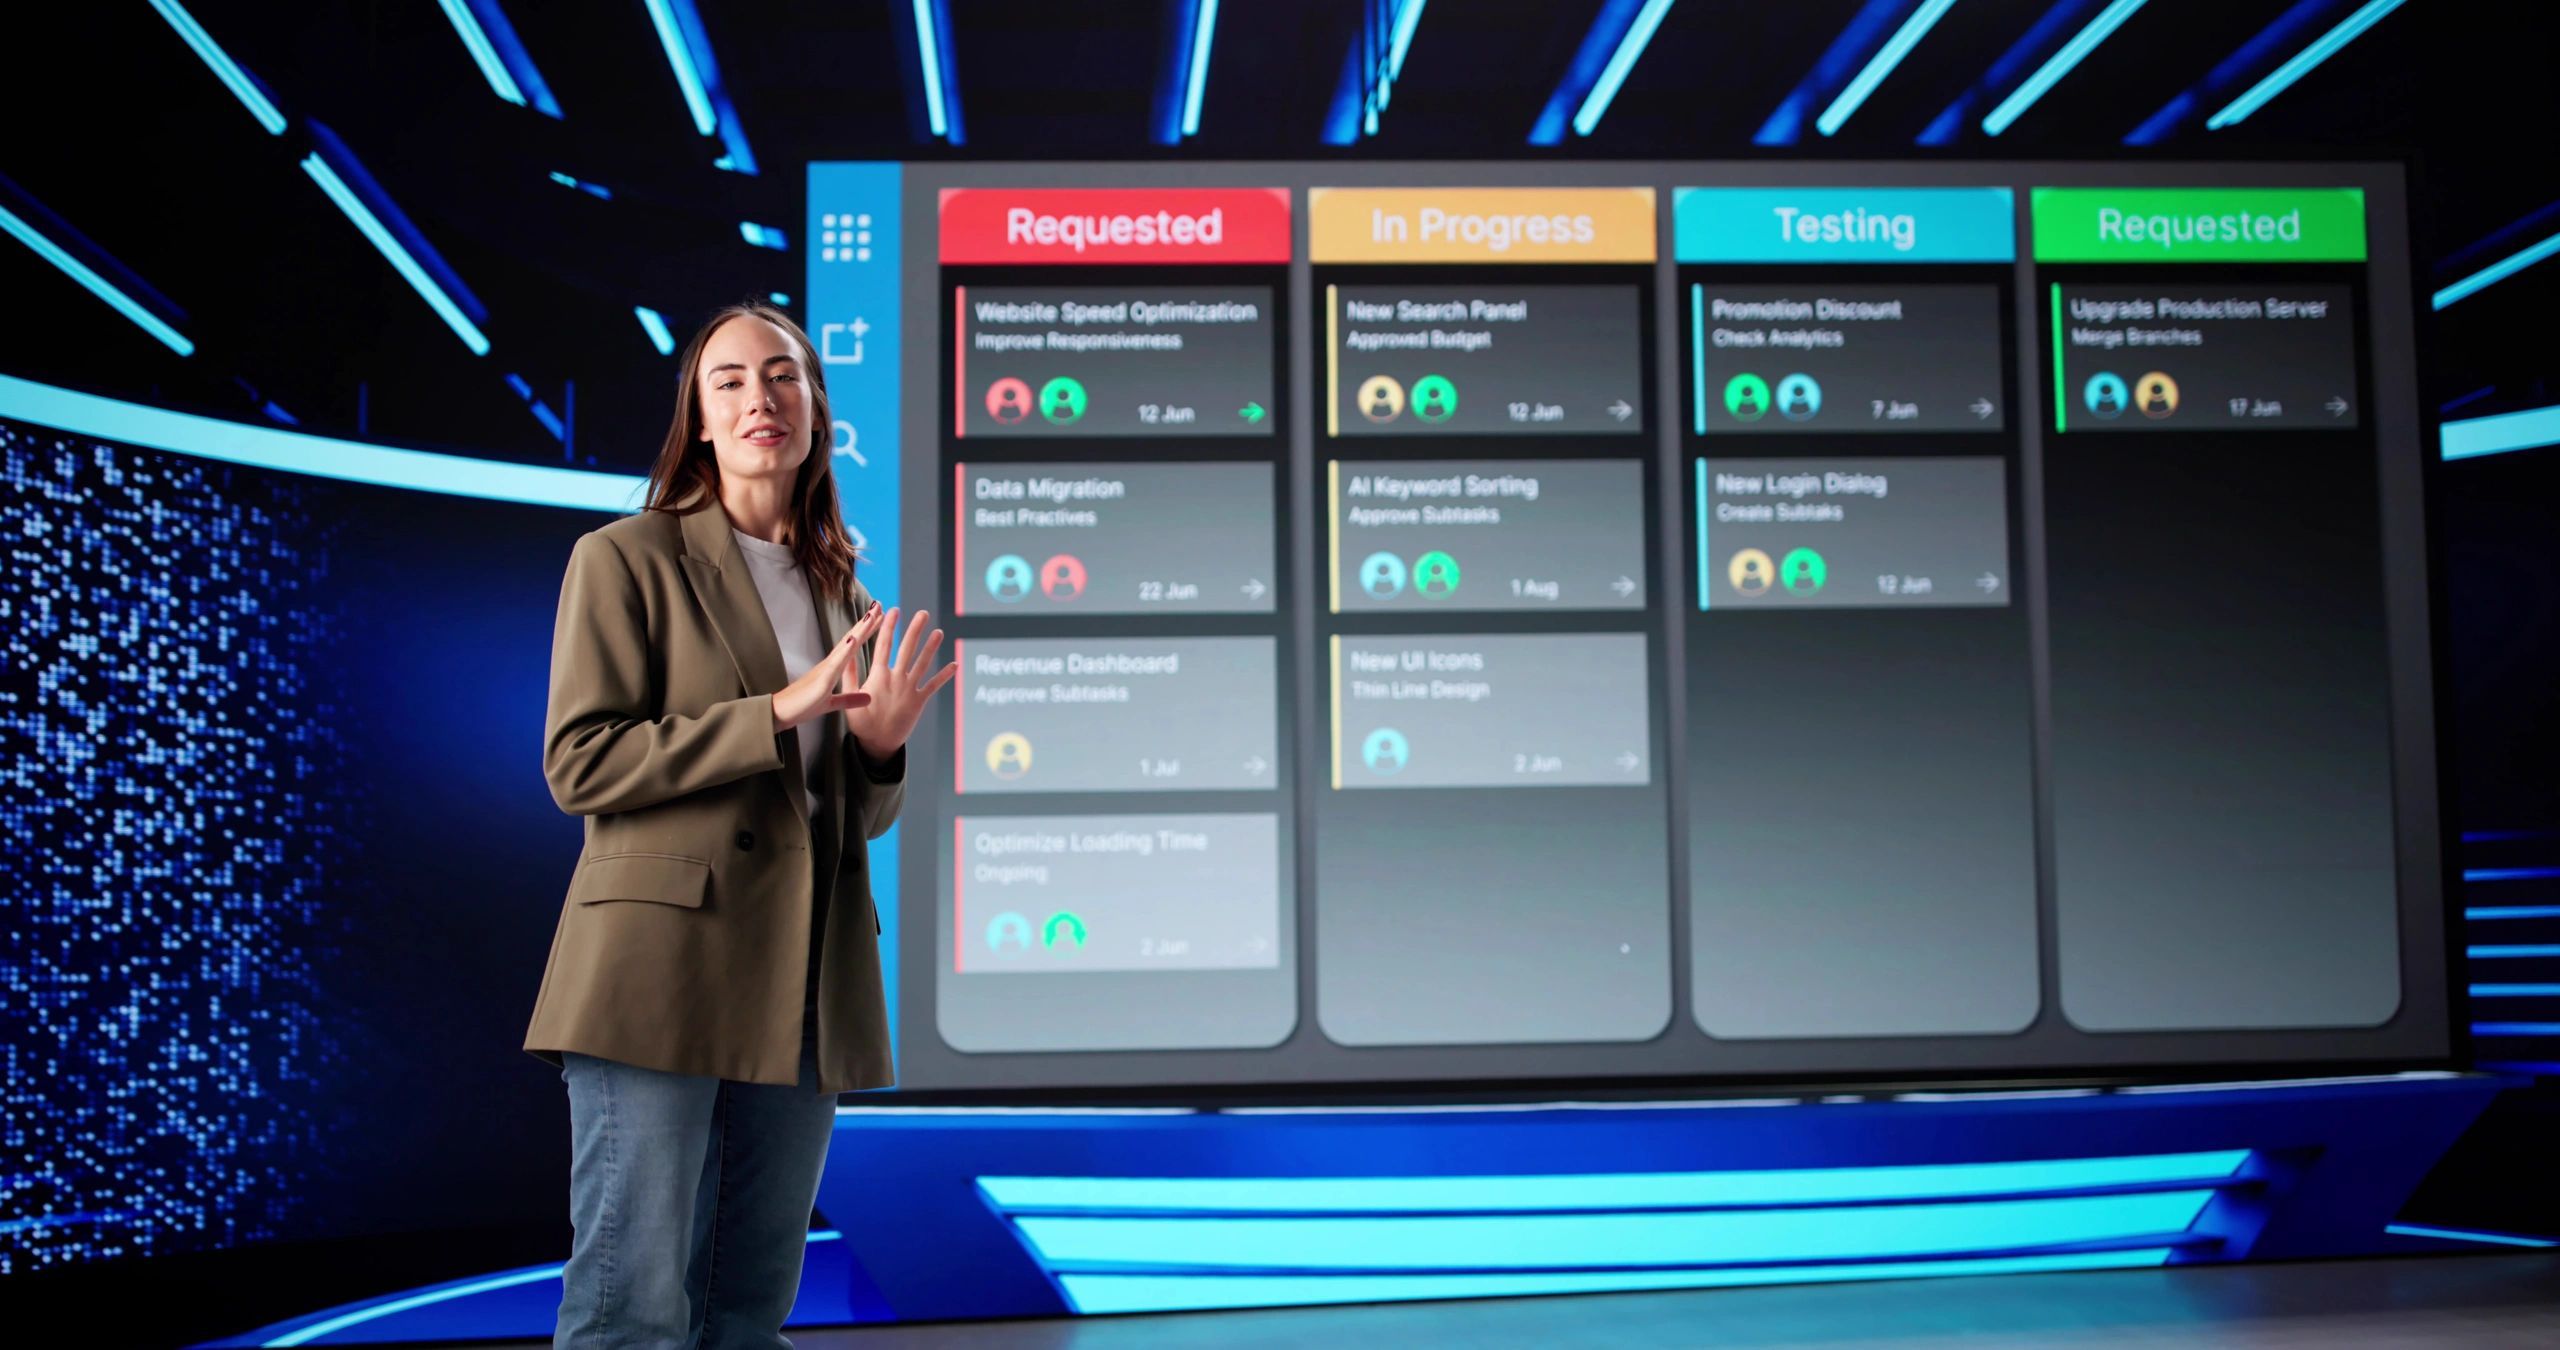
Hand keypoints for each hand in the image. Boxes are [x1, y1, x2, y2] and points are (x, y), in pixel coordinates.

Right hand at [771, 606, 883, 732]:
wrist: (780, 714)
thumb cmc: (802, 706)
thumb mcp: (831, 704)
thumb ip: (849, 699)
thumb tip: (868, 698)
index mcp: (833, 669)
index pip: (853, 646)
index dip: (865, 632)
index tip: (879, 617)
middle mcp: (830, 665)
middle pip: (851, 639)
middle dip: (865, 623)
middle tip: (879, 605)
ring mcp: (825, 670)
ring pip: (845, 647)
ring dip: (858, 630)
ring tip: (870, 614)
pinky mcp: (821, 681)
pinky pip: (835, 664)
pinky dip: (844, 651)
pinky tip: (853, 639)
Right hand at [844, 606, 956, 759]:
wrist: (878, 745)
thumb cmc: (862, 722)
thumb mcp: (851, 697)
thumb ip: (850, 674)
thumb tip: (845, 653)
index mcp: (878, 676)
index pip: (882, 645)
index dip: (888, 627)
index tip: (893, 610)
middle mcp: (895, 679)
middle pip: (906, 649)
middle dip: (914, 630)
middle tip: (922, 613)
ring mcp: (909, 690)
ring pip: (922, 663)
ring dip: (931, 647)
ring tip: (939, 632)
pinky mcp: (919, 701)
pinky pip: (934, 686)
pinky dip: (945, 675)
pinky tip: (955, 665)